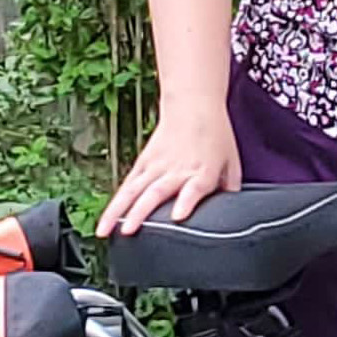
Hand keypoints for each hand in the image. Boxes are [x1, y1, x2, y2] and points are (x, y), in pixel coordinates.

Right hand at [94, 104, 242, 236]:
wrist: (194, 104)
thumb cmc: (215, 135)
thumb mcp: (232, 162)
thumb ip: (230, 189)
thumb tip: (232, 214)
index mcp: (203, 170)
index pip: (195, 187)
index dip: (187, 201)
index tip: (178, 216)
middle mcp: (177, 169)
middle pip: (156, 192)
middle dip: (141, 213)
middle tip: (129, 231)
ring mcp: (156, 165)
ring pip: (133, 190)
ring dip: (118, 211)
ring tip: (105, 232)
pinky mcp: (143, 162)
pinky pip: (127, 185)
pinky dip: (115, 203)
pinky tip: (105, 221)